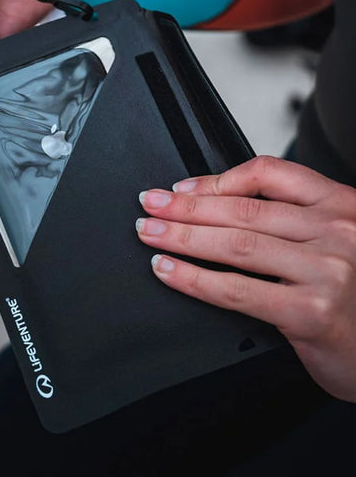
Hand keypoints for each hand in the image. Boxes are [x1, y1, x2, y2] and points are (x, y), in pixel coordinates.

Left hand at [135, 155, 355, 401]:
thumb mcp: (336, 241)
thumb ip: (292, 219)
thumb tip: (216, 200)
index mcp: (340, 205)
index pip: (268, 173)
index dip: (215, 179)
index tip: (180, 189)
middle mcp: (337, 231)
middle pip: (242, 209)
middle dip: (184, 207)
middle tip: (149, 205)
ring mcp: (327, 271)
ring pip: (234, 244)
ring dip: (180, 237)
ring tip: (148, 232)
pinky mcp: (311, 312)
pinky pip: (235, 290)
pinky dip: (192, 278)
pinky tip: (167, 269)